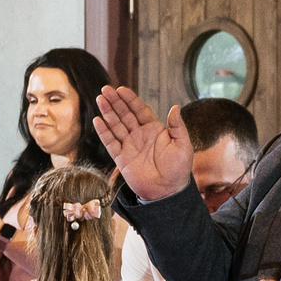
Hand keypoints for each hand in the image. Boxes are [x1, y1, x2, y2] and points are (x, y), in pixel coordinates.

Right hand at [92, 85, 193, 203]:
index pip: (140, 110)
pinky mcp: (121, 158)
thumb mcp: (183, 145)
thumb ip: (178, 126)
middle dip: (115, 102)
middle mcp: (140, 135)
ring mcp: (129, 146)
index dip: (130, 99)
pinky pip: (110, 142)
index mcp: (155, 130)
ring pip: (116, 125)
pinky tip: (98, 120)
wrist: (167, 191)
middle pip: (125, 114)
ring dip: (107, 112)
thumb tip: (175, 107)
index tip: (121, 89)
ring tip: (99, 99)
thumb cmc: (178, 169)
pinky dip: (104, 132)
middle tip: (105, 89)